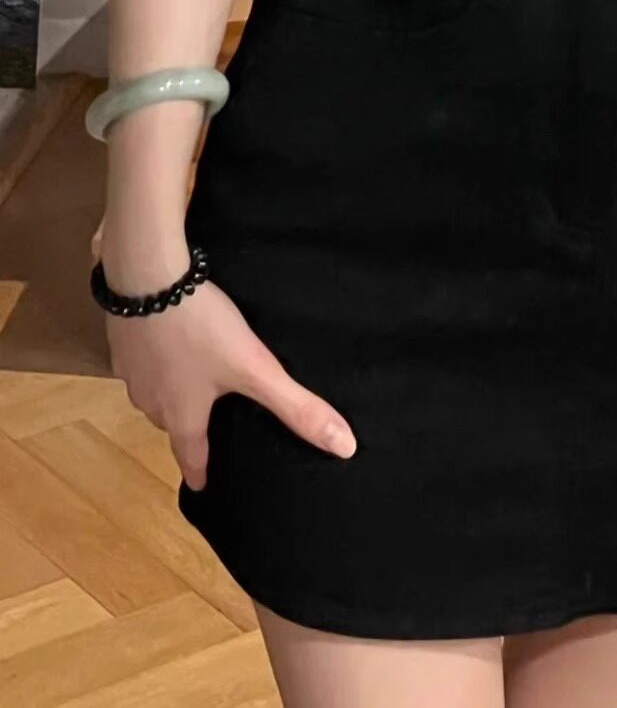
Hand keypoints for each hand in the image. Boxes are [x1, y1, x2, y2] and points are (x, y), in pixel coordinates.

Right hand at [106, 280, 357, 490]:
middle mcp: (152, 400)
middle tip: (208, 425)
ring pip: (156, 392)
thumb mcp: (255, 368)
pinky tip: (171, 343)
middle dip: (189, 426)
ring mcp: (133, 370)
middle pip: (173, 423)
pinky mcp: (123, 340)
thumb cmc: (201, 329)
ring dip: (172, 392)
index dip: (200, 471)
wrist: (147, 278)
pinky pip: (143, 360)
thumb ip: (296, 406)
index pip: (191, 455)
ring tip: (193, 384)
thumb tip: (343, 448)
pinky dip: (158, 359)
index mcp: (182, 414)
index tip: (202, 487)